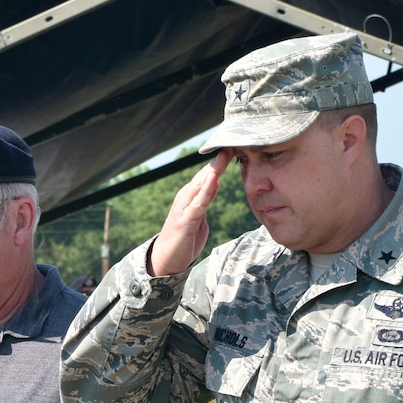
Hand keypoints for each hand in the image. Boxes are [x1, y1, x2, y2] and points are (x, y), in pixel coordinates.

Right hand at [147, 154, 227, 276]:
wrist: (166, 260)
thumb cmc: (184, 238)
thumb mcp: (199, 215)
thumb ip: (206, 199)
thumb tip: (215, 183)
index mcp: (191, 195)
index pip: (209, 174)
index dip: (222, 161)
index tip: (236, 147)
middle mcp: (187, 196)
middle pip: (206, 174)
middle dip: (220, 159)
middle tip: (234, 142)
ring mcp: (185, 207)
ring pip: (202, 184)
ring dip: (215, 169)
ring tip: (226, 154)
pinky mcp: (186, 220)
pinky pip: (198, 202)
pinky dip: (206, 189)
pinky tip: (213, 179)